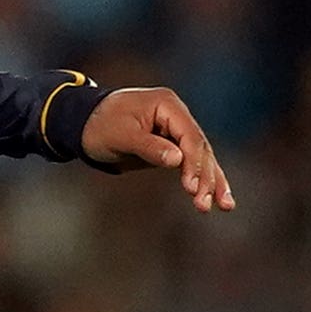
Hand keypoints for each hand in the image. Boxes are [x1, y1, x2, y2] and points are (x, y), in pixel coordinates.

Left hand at [81, 87, 233, 211]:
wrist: (84, 122)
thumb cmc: (100, 125)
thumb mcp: (121, 136)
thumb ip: (149, 147)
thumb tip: (177, 160)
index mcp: (167, 105)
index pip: (189, 135)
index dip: (194, 163)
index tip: (192, 187)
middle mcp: (176, 115)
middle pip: (200, 148)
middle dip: (206, 177)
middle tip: (204, 205)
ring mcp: (176, 130)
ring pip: (201, 157)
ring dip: (211, 182)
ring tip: (225, 206)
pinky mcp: (172, 145)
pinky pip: (191, 163)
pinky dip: (202, 180)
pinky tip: (217, 199)